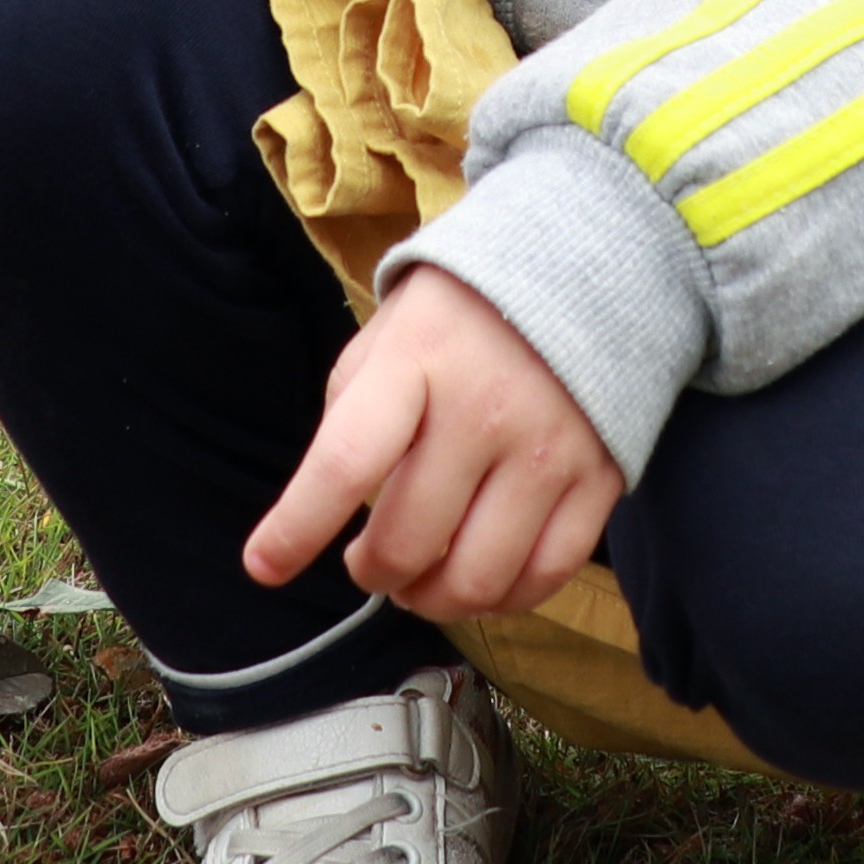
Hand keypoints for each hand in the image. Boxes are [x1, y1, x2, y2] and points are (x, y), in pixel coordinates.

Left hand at [241, 270, 622, 621]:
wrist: (588, 263)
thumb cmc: (464, 312)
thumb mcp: (389, 336)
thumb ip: (353, 416)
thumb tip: (327, 509)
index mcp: (417, 363)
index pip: (346, 464)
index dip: (296, 529)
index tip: (265, 566)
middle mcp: (485, 411)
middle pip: (410, 540)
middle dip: (371, 572)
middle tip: (366, 565)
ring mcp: (549, 450)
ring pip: (477, 579)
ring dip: (432, 600)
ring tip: (419, 582)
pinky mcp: (599, 479)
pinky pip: (546, 577)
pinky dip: (503, 599)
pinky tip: (480, 580)